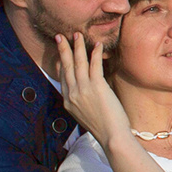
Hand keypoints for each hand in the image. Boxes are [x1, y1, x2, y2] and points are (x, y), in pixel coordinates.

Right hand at [54, 32, 133, 147]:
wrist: (111, 137)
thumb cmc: (103, 128)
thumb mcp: (85, 115)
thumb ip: (81, 102)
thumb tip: (85, 95)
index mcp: (68, 101)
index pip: (62, 77)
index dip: (61, 62)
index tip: (62, 52)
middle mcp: (72, 94)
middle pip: (66, 67)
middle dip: (63, 50)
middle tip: (60, 36)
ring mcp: (83, 90)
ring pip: (78, 63)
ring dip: (78, 47)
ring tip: (77, 34)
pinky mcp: (97, 87)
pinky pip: (94, 66)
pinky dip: (95, 54)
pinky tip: (96, 45)